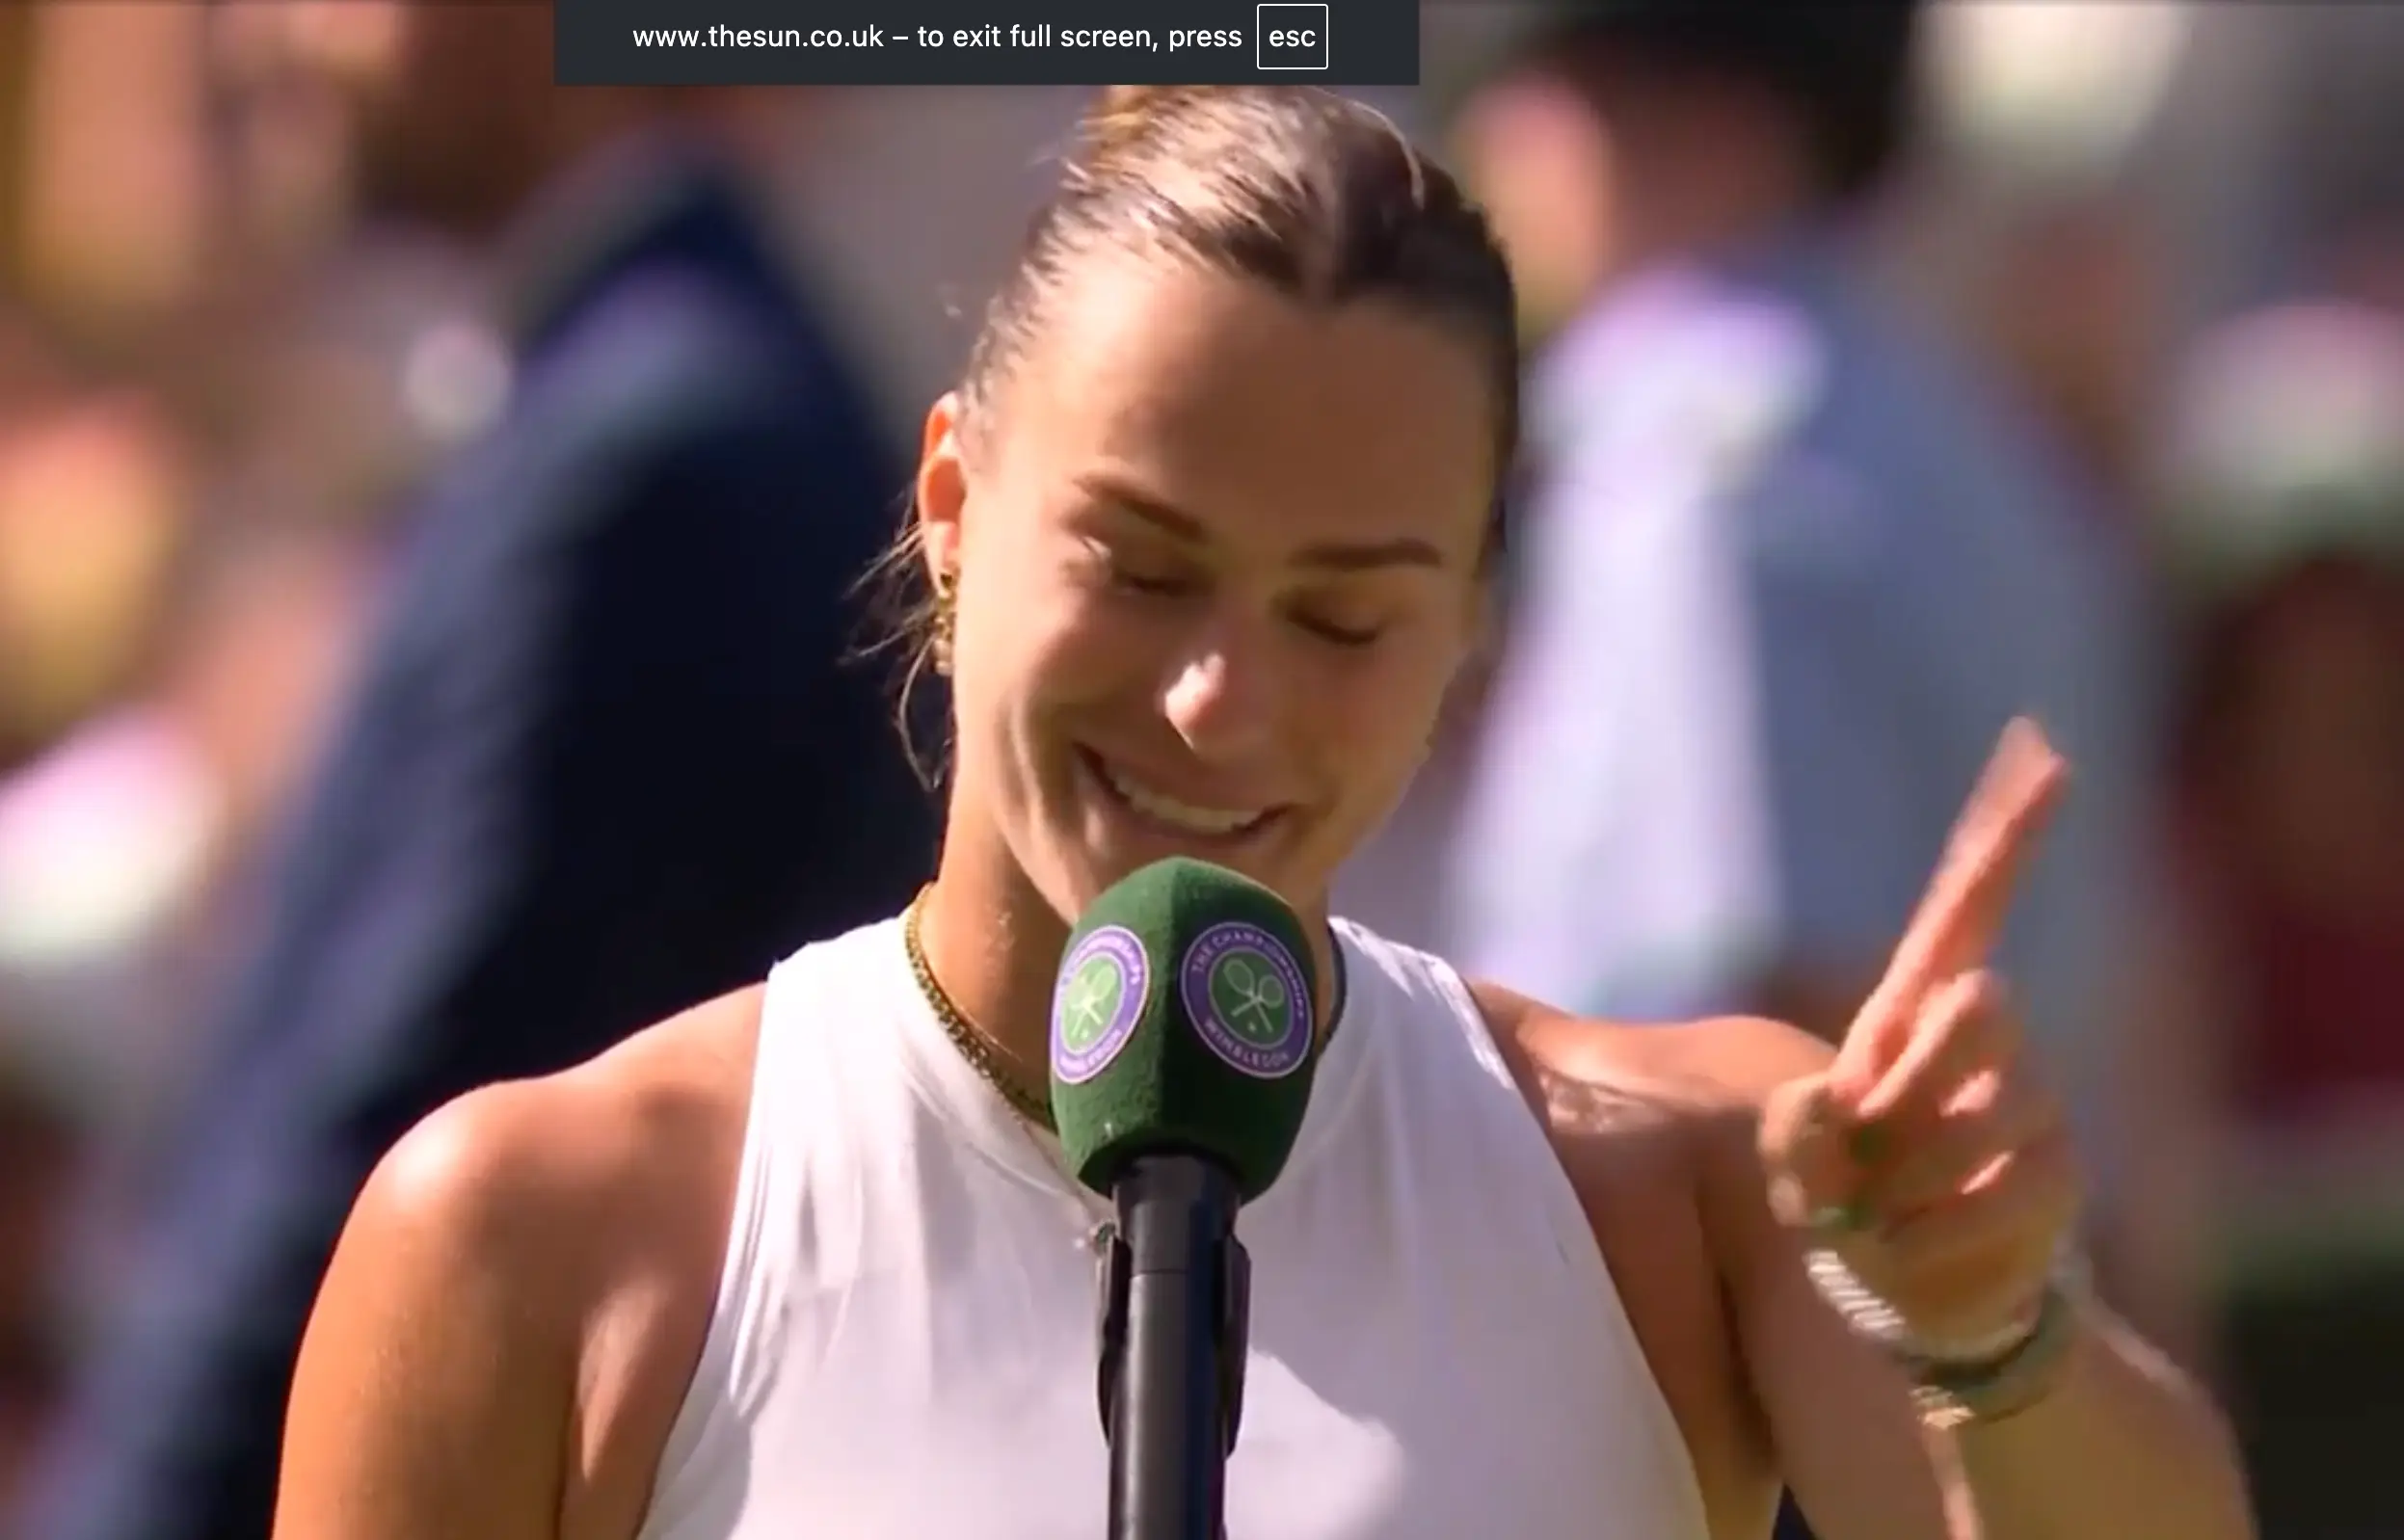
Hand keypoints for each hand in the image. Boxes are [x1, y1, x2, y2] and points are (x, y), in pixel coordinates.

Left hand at [1760, 718, 2079, 1350]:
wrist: (1911, 1293)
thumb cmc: (1843, 1201)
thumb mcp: (1794, 1157)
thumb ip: (1797, 1130)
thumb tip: (1833, 1112)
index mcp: (1910, 1014)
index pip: (1964, 910)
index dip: (2005, 839)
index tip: (2046, 753)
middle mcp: (1986, 1044)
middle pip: (1983, 1006)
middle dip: (1916, 1080)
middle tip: (1866, 1150)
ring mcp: (2034, 1108)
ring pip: (1992, 1111)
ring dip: (1913, 1177)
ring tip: (1880, 1213)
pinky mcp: (2061, 1180)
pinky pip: (2006, 1196)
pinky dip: (1935, 1236)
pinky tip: (1910, 1249)